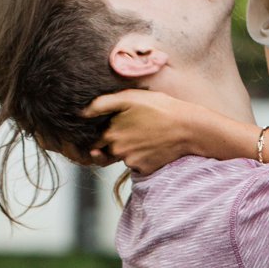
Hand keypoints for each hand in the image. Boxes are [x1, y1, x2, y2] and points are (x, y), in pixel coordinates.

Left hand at [81, 90, 198, 174]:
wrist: (188, 128)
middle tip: (133, 129)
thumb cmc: (158, 108)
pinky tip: (152, 144)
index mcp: (110, 134)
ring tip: (145, 134)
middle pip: (106, 150)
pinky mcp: (145, 170)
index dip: (98, 132)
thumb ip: (101, 104)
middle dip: (113, 142)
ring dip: (128, 149)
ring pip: (122, 158)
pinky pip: (136, 165)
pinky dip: (141, 157)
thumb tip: (81, 114)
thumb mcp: (128, 97)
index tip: (110, 126)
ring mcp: (131, 163)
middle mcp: (118, 152)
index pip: (93, 139)